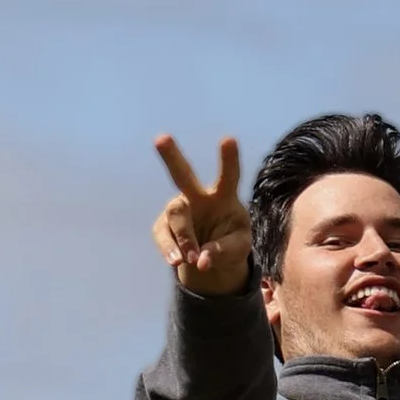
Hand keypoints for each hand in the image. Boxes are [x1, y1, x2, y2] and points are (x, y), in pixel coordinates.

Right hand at [153, 133, 252, 296]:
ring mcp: (179, 210)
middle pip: (183, 174)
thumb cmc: (232, 243)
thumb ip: (224, 251)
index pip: (228, 176)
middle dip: (171, 157)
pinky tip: (176, 261)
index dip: (229, 159)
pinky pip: (163, 235)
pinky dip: (169, 249)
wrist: (211, 259)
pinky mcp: (164, 226)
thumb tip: (201, 259)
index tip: (229, 139)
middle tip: (161, 138)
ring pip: (175, 213)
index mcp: (224, 196)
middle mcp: (198, 197)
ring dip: (184, 236)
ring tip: (190, 259)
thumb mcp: (238, 248)